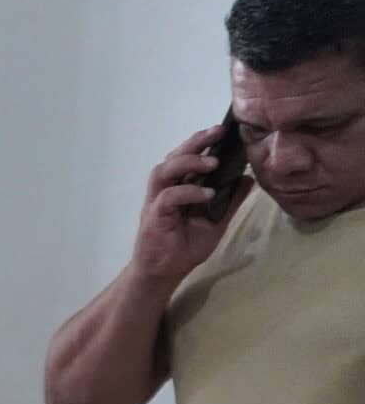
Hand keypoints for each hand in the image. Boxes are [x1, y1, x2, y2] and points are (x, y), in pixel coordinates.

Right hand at [132, 123, 249, 282]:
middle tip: (217, 132)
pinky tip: (207, 194)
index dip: (202, 142)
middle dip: (195, 142)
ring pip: (164, 171)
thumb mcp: (216, 221)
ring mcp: (157, 202)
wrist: (165, 272)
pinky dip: (188, 192)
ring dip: (188, 162)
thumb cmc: (185, 247)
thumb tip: (248, 179)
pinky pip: (168, 197)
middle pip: (173, 157)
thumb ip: (230, 201)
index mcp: (179, 187)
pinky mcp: (154, 216)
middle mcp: (165, 190)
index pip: (187, 157)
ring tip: (212, 163)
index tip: (224, 130)